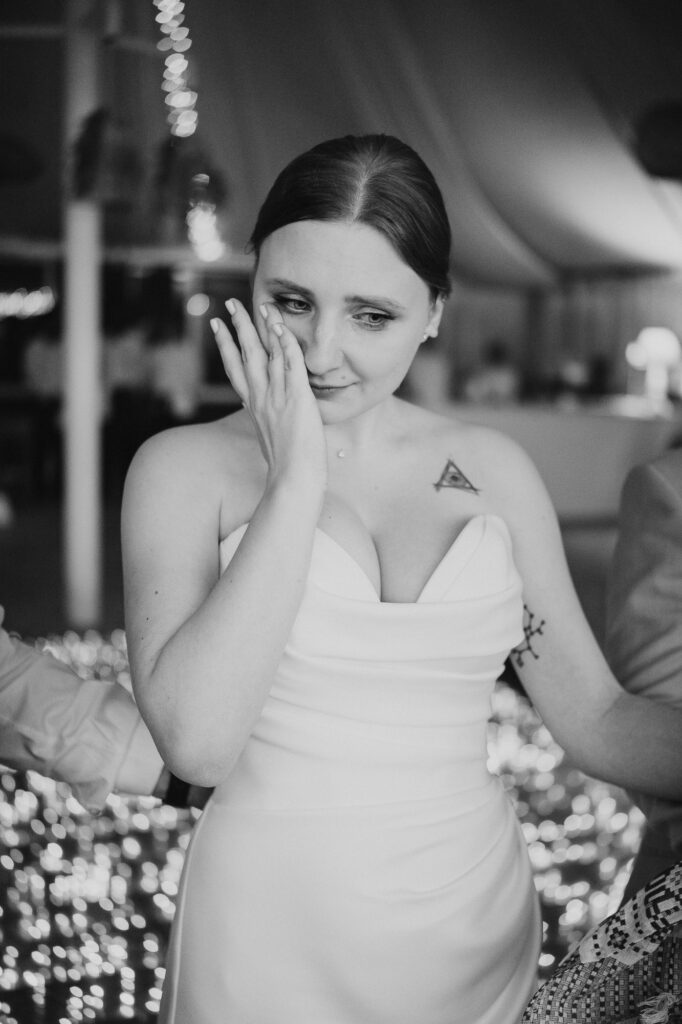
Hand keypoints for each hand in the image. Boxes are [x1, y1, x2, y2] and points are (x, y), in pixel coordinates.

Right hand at [211, 300, 326, 489]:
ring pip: (266, 353)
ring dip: (261, 326)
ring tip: (257, 304)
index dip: (226, 346)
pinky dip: (285, 343)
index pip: (235, 370)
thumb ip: (269, 425)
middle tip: (230, 304)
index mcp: (254, 408)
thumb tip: (270, 424)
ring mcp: (277, 396)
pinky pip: (290, 363)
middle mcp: (261, 398)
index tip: (218, 328)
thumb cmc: (287, 468)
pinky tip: (281, 326)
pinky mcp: (297, 397)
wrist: (293, 479)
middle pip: (245, 354)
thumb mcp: (272, 441)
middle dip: (237, 326)